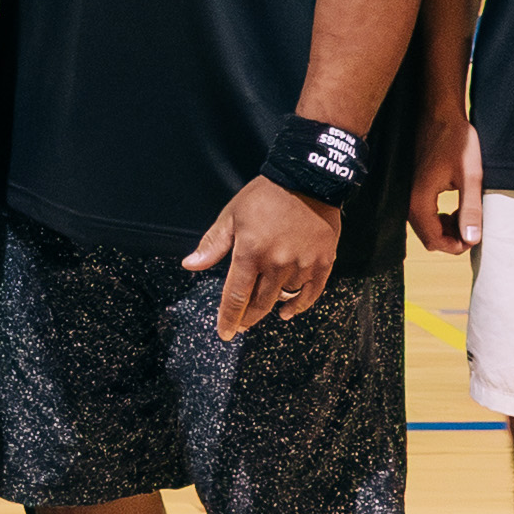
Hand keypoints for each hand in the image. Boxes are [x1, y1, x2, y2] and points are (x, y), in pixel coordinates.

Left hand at [188, 175, 344, 339]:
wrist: (307, 180)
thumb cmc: (264, 196)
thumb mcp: (232, 215)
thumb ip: (213, 244)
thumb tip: (190, 265)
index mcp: (250, 253)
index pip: (235, 296)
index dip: (228, 318)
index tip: (225, 333)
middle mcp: (276, 264)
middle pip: (259, 303)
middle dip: (247, 318)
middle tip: (241, 325)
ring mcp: (301, 265)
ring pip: (282, 298)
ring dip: (270, 306)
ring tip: (262, 307)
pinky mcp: (322, 263)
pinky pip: (310, 294)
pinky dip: (299, 306)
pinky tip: (287, 311)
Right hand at [408, 104, 482, 256]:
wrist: (439, 113)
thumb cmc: (456, 140)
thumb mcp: (471, 176)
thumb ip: (471, 210)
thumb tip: (472, 239)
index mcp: (420, 200)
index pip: (434, 240)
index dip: (456, 246)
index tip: (475, 238)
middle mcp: (409, 199)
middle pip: (427, 237)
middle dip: (451, 238)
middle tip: (473, 225)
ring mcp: (408, 192)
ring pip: (425, 226)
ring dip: (445, 227)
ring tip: (465, 213)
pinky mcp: (412, 186)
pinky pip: (423, 213)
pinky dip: (439, 217)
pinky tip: (454, 204)